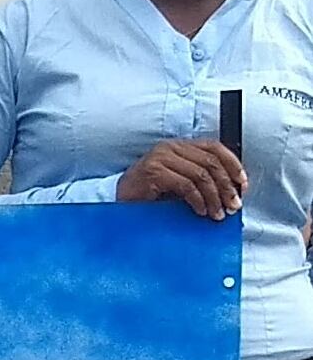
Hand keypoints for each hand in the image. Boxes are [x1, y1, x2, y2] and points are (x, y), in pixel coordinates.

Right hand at [115, 139, 245, 221]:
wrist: (118, 200)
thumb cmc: (148, 193)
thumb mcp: (178, 181)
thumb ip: (199, 178)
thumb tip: (229, 189)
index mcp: (178, 146)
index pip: (214, 148)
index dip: (233, 165)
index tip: (242, 185)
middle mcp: (170, 148)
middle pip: (211, 162)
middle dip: (226, 186)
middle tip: (233, 205)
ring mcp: (160, 158)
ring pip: (201, 174)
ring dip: (214, 196)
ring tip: (218, 213)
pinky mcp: (153, 172)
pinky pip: (186, 185)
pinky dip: (198, 200)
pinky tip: (200, 210)